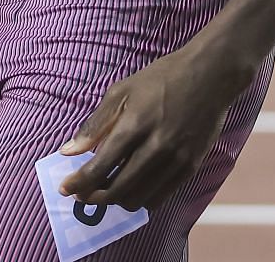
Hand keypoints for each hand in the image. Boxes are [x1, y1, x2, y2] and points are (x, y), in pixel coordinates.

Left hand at [56, 44, 256, 211]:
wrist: (210, 75)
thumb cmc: (161, 78)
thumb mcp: (121, 91)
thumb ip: (95, 125)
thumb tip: (69, 151)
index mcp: (134, 125)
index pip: (100, 166)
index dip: (79, 183)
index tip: (65, 189)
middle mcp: (156, 147)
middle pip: (117, 189)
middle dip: (94, 197)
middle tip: (83, 194)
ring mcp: (176, 160)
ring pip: (138, 199)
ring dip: (117, 200)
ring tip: (107, 188)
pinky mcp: (191, 167)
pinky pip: (160, 197)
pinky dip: (141, 198)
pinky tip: (132, 187)